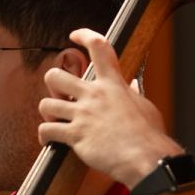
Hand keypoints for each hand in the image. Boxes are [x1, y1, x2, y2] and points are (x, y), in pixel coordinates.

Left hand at [38, 28, 181, 186]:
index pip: (98, 47)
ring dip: (48, 112)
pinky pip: (47, 130)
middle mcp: (94, 95)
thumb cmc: (149, 136)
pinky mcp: (75, 135)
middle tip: (61, 96)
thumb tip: (131, 85)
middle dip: (53, 85)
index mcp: (113, 84)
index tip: (75, 36)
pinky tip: (49, 140)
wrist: (145, 158)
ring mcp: (83, 115)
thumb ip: (131, 94)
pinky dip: (44, 136)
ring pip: (46, 104)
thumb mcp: (144, 106)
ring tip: (55, 120)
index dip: (84, 36)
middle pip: (56, 76)